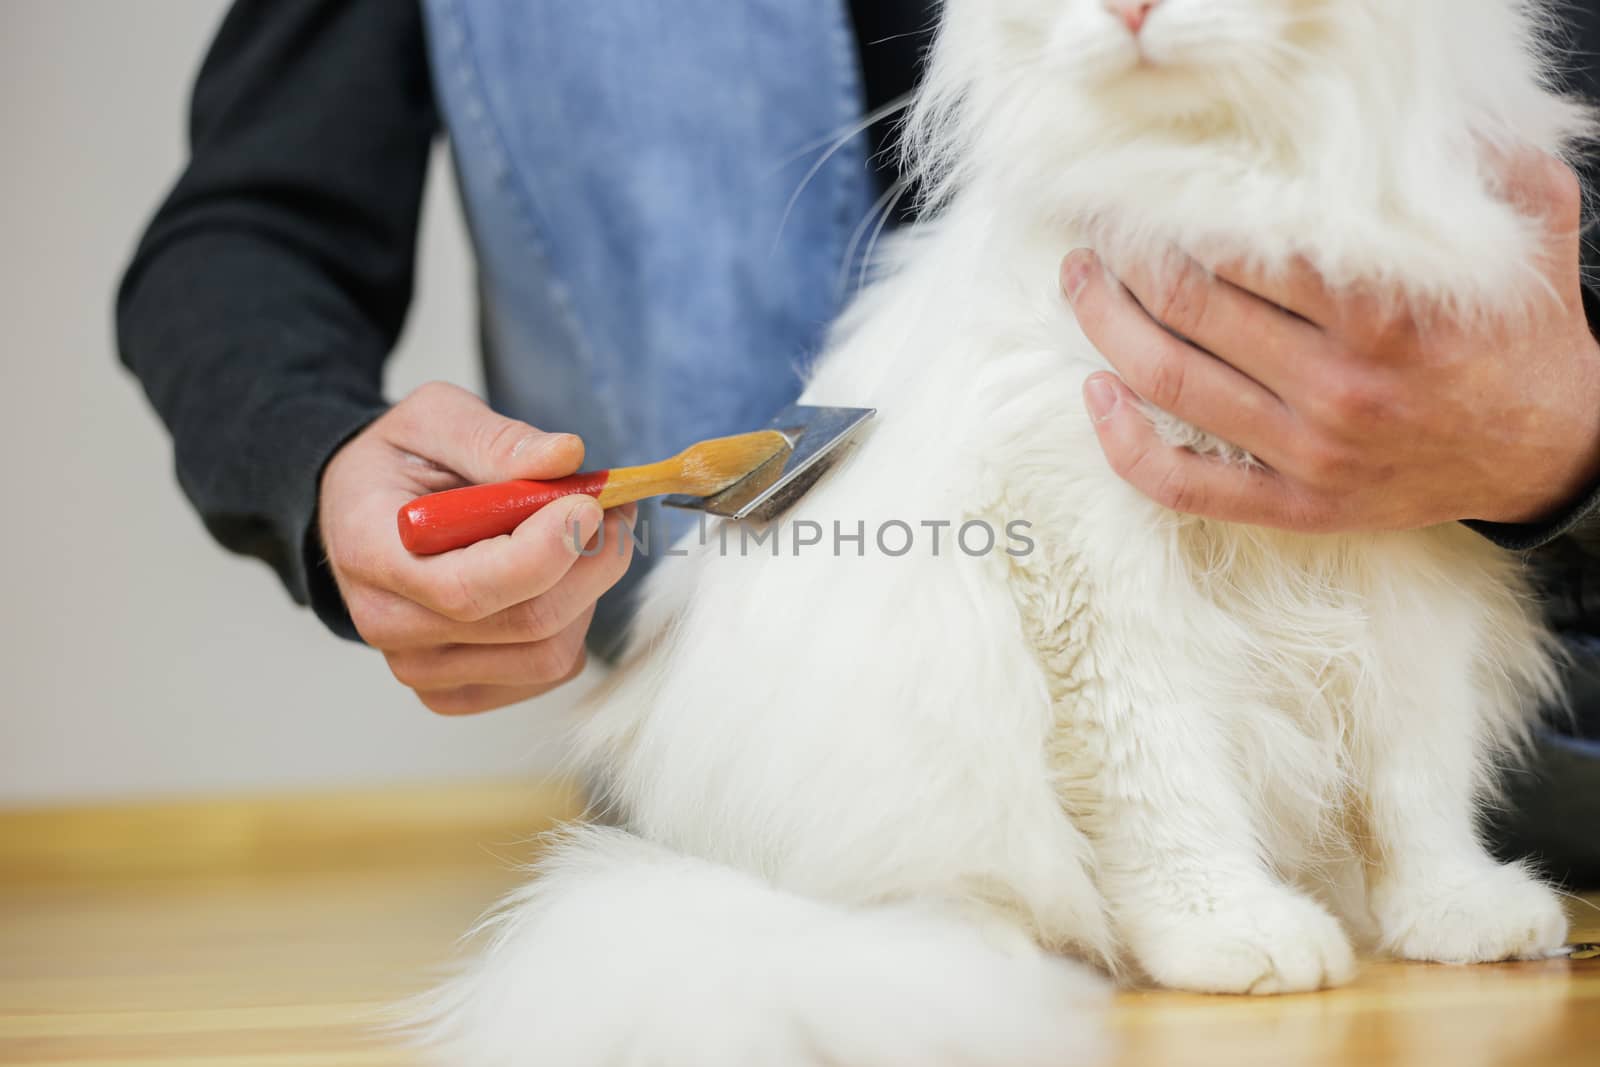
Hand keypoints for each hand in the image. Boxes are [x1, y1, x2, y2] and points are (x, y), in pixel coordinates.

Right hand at [318, 381, 634, 714]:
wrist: (364, 512)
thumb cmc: (401, 463)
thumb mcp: (435, 418)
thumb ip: (496, 439)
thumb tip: (566, 457)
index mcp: (372, 552)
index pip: (470, 586)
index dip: (548, 551)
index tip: (588, 505)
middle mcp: (389, 624)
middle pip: (527, 622)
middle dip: (591, 563)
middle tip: (611, 510)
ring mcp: (422, 668)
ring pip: (549, 654)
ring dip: (587, 592)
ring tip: (582, 538)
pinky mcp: (456, 691)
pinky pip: (547, 671)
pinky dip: (572, 622)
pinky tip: (556, 578)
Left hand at [1062, 151, 1599, 532]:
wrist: (1547, 446)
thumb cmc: (1521, 331)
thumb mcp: (1525, 233)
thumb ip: (1475, 171)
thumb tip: (1404, 127)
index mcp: (1383, 312)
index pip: (1241, 249)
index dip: (1175, 215)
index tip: (1146, 194)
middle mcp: (1339, 386)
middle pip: (1188, 309)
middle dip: (1124, 263)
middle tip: (1099, 234)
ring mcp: (1312, 454)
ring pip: (1171, 385)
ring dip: (1106, 329)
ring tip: (1082, 287)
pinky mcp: (1298, 507)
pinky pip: (1186, 485)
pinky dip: (1125, 446)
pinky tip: (1097, 397)